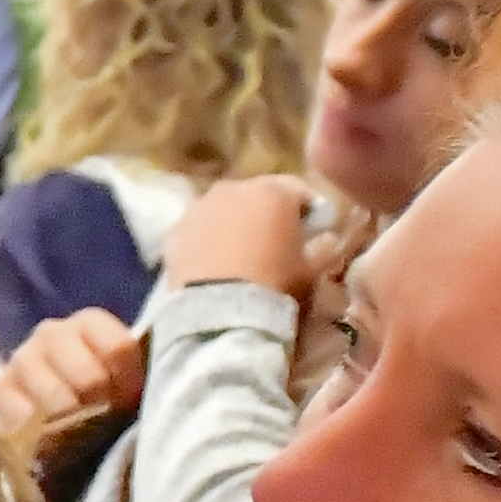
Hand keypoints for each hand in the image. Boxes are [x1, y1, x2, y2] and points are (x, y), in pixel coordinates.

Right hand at [0, 308, 143, 459]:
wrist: (72, 420)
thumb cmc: (108, 395)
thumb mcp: (132, 377)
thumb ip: (141, 370)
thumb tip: (151, 364)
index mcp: (89, 323)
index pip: (118, 348)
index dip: (129, 382)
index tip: (131, 400)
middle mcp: (51, 333)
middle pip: (87, 376)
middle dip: (101, 405)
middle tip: (104, 419)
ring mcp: (21, 359)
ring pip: (56, 399)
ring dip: (73, 423)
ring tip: (80, 431)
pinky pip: (23, 415)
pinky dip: (40, 432)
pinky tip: (50, 435)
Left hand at [168, 174, 317, 296]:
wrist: (219, 312)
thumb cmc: (276, 285)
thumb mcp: (313, 269)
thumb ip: (325, 247)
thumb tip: (326, 238)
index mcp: (273, 191)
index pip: (299, 190)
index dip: (310, 210)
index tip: (315, 231)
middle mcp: (233, 188)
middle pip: (258, 196)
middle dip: (269, 214)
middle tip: (277, 242)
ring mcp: (199, 207)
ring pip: (226, 210)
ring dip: (236, 224)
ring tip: (244, 254)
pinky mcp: (175, 231)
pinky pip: (200, 229)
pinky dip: (209, 239)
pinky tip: (216, 263)